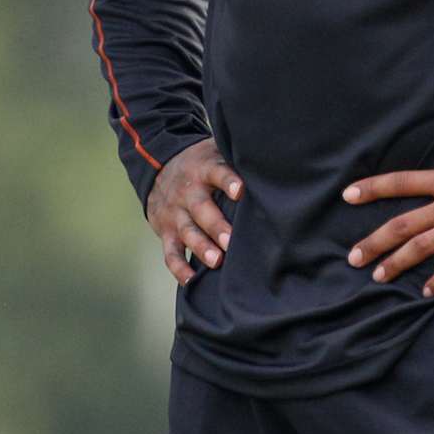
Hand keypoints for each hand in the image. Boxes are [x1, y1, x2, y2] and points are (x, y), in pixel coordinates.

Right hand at [145, 138, 242, 285]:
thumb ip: (237, 159)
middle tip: (231, 241)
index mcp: (204, 169)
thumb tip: (276, 162)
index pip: (216, 173)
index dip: (228, 181)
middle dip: (216, 226)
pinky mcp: (166, 232)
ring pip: (187, 231)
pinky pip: (170, 252)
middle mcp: (188, 192)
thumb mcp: (215, 152)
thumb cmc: (201, 164)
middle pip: (201, 208)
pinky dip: (179, 268)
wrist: (157, 168)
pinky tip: (191, 280)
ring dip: (201, 247)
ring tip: (216, 261)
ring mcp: (175, 213)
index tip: (240, 191)